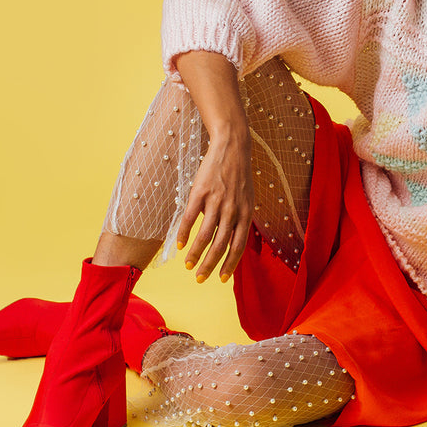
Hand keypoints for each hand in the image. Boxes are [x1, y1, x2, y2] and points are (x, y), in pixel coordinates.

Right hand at [176, 132, 254, 283]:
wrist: (232, 146)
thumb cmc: (239, 176)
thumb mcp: (247, 199)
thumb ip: (239, 220)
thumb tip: (228, 243)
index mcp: (246, 213)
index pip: (239, 246)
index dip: (230, 264)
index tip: (221, 279)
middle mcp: (232, 209)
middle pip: (220, 245)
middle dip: (209, 265)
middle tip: (200, 279)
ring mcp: (216, 200)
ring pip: (204, 235)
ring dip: (195, 254)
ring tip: (188, 266)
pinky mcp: (200, 192)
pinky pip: (189, 218)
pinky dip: (184, 234)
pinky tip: (179, 245)